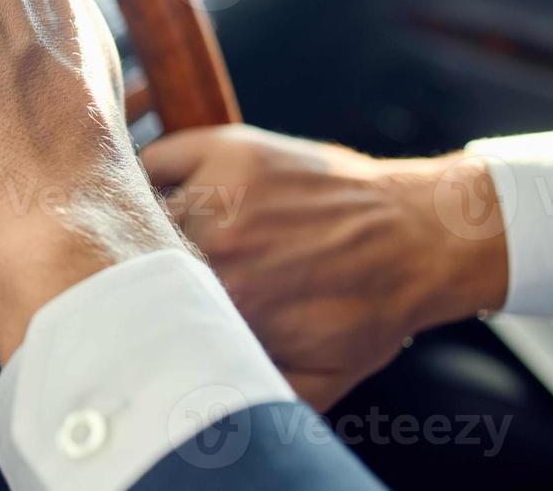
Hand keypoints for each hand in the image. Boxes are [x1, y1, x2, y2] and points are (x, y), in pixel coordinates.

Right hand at [142, 125, 507, 408]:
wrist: (421, 237)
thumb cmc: (370, 309)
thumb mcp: (318, 378)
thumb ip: (254, 392)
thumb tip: (198, 403)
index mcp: (231, 305)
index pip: (146, 307)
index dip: (137, 308)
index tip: (138, 309)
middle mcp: (220, 247)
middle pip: (135, 253)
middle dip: (131, 263)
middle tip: (145, 267)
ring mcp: (223, 192)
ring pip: (141, 206)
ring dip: (140, 218)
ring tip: (152, 229)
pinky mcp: (231, 150)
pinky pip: (159, 159)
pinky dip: (150, 172)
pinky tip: (164, 188)